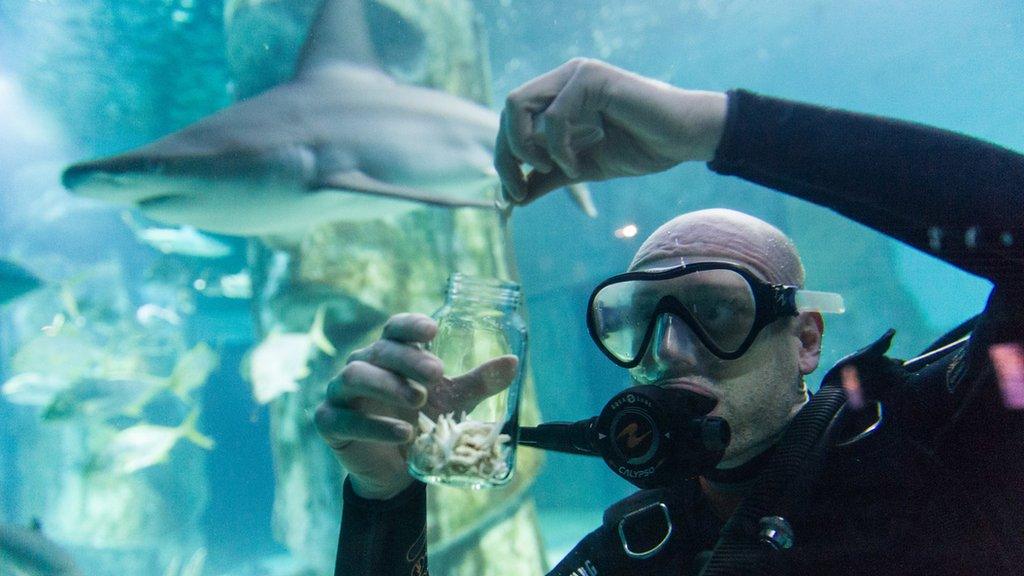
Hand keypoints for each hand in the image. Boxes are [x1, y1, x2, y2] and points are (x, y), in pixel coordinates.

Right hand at [314, 313, 517, 499]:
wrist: (397, 470)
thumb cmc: (422, 421)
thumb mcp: (454, 402)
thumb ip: (478, 382)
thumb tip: (512, 362)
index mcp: (390, 354)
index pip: (394, 328)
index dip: (410, 325)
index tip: (432, 330)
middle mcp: (362, 365)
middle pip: (379, 351)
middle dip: (408, 360)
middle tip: (437, 374)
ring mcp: (340, 393)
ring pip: (354, 376)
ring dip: (388, 386)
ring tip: (419, 401)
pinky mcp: (329, 422)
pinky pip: (344, 417)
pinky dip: (374, 425)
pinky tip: (402, 433)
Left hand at [495, 58, 727, 203]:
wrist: (684, 139)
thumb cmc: (642, 147)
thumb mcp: (583, 168)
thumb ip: (548, 177)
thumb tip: (513, 198)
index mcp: (560, 94)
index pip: (512, 120)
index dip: (505, 157)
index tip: (514, 194)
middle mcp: (564, 78)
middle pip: (509, 109)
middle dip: (507, 154)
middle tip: (521, 188)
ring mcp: (577, 74)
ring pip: (519, 105)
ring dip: (527, 147)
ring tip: (556, 170)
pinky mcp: (592, 78)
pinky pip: (554, 116)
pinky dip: (558, 148)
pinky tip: (578, 165)